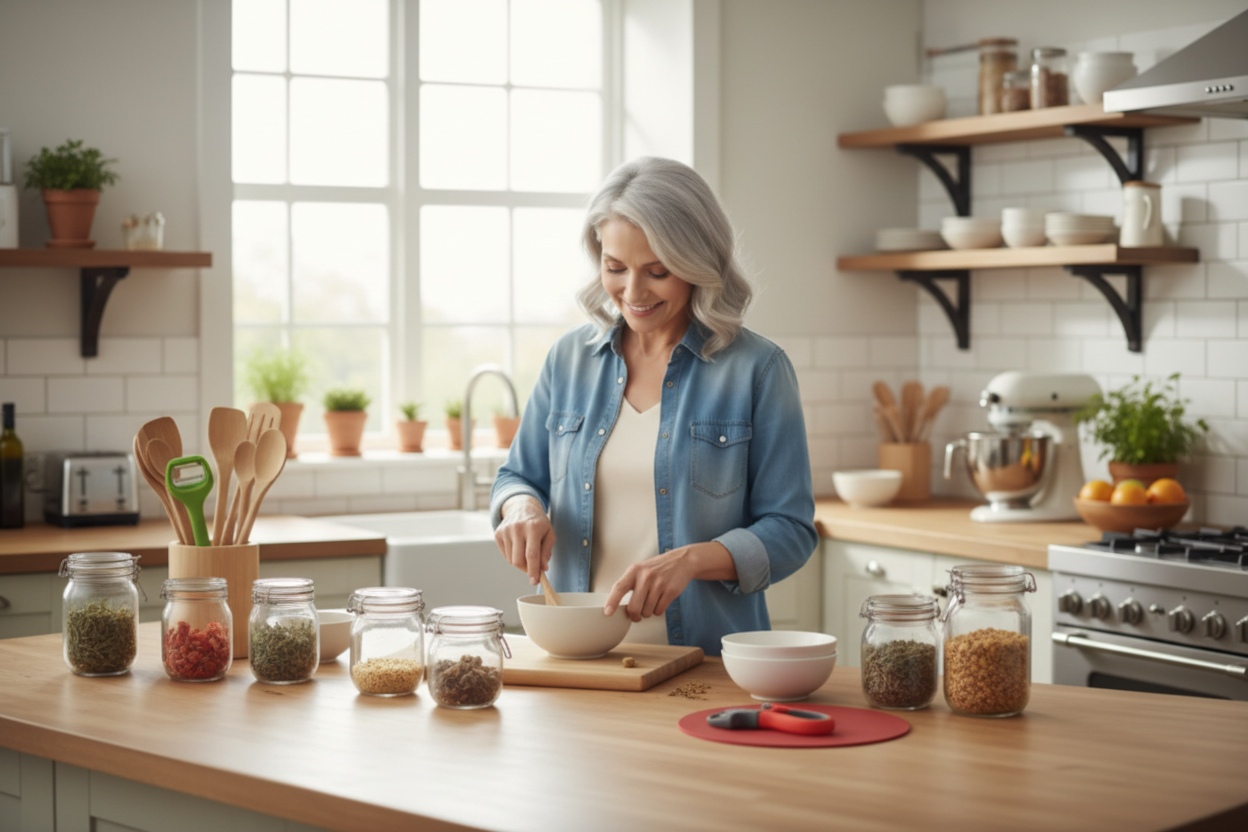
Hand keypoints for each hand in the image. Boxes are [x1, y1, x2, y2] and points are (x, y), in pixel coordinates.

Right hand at [495, 496, 554, 585]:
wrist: (522, 506)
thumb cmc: (538, 523)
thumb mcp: (549, 534)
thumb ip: (547, 551)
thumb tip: (543, 568)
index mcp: (533, 528)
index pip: (531, 555)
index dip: (533, 570)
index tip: (534, 581)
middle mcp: (517, 528)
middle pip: (518, 560)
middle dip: (526, 569)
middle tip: (533, 568)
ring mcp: (505, 530)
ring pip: (511, 559)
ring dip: (520, 562)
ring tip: (526, 551)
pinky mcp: (498, 533)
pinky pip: (505, 555)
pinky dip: (512, 556)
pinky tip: (518, 546)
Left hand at [604, 542, 733, 621]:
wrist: (682, 561)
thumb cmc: (656, 568)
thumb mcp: (640, 569)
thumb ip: (629, 584)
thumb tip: (616, 606)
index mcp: (634, 571)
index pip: (619, 587)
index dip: (612, 601)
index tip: (607, 612)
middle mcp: (645, 576)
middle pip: (634, 607)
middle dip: (634, 616)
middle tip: (636, 616)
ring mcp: (659, 584)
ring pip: (647, 612)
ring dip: (648, 612)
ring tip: (652, 602)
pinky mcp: (670, 591)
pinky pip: (659, 611)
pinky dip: (658, 610)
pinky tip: (660, 601)